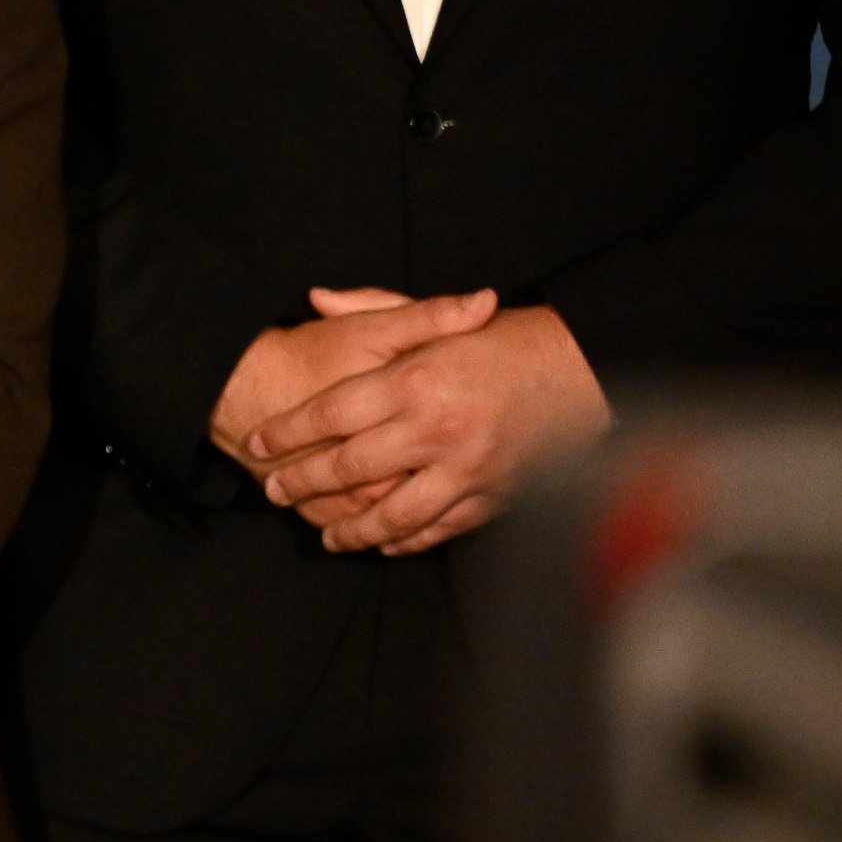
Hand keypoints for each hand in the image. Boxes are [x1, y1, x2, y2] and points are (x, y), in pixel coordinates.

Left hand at [248, 301, 610, 555]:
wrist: (584, 371)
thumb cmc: (503, 341)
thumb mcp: (436, 318)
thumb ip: (373, 308)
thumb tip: (316, 298)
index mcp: (415, 380)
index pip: (330, 414)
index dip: (287, 432)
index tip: (257, 443)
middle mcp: (437, 428)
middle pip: (349, 467)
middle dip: (302, 482)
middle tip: (274, 491)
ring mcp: (467, 468)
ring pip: (392, 514)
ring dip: (352, 529)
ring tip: (326, 537)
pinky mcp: (495, 495)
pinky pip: (440, 529)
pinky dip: (407, 540)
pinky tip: (385, 542)